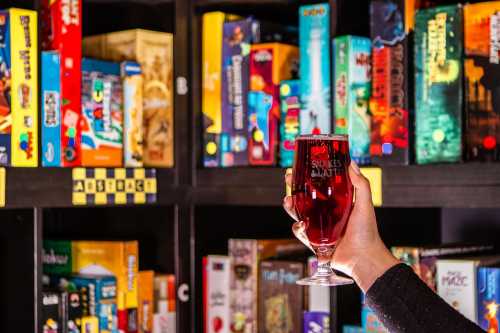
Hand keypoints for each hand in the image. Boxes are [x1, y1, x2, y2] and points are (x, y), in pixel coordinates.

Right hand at [283, 161, 397, 291]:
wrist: (364, 258)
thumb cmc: (367, 232)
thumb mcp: (365, 204)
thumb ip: (361, 184)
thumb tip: (352, 163)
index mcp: (336, 205)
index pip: (318, 188)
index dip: (308, 179)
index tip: (300, 169)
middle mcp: (325, 215)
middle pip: (304, 200)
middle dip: (294, 189)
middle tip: (288, 180)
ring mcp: (319, 229)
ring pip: (299, 215)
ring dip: (291, 207)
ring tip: (288, 200)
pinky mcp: (314, 242)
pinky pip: (301, 234)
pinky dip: (298, 228)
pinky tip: (300, 225)